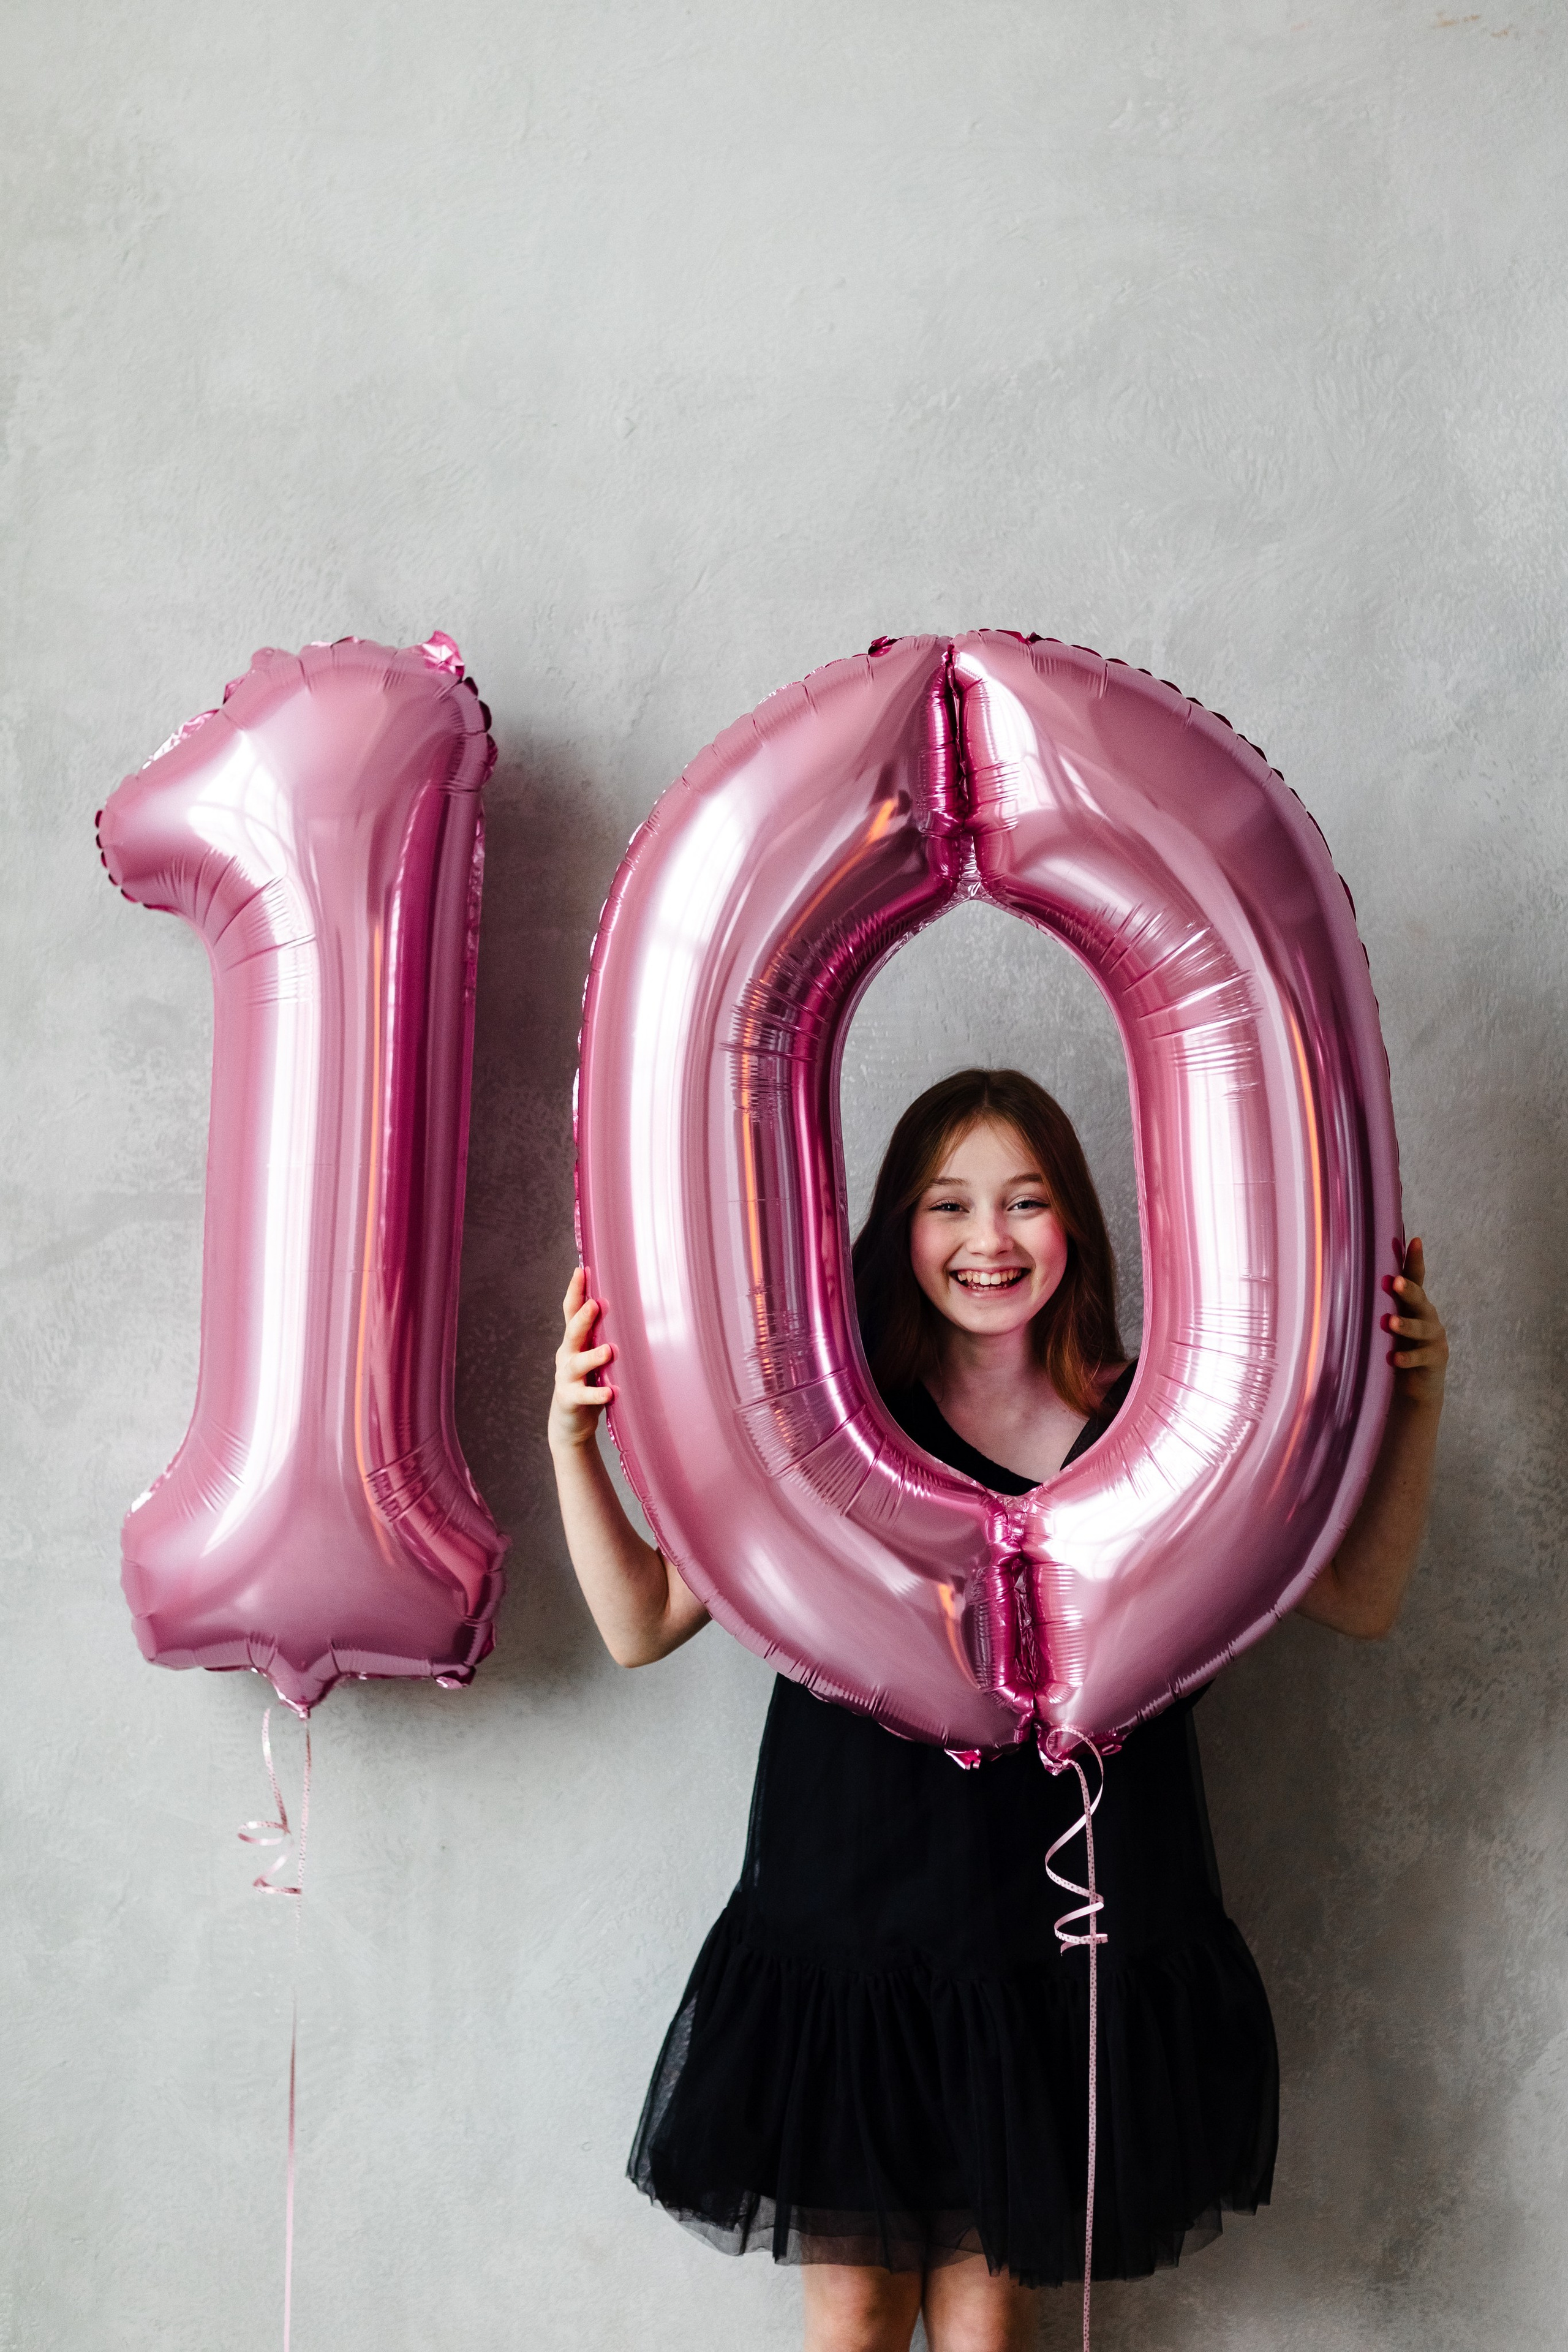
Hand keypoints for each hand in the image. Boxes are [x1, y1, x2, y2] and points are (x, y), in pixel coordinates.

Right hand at [549, 1267, 615, 1453]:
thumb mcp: (593, 1355)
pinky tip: (611, 1392)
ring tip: (610, 1350)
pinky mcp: (570, 1400)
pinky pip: (584, 1396)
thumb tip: (628, 1307)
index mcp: (574, 1342)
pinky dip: (597, 1394)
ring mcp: (567, 1378)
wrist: (569, 1423)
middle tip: (596, 1304)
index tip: (582, 1270)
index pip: (571, 1312)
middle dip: (583, 1318)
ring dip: (593, 1356)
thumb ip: (602, 1335)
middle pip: (572, 1333)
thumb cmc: (588, 1382)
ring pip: (578, 1364)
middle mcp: (567, 1356)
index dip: (575, 1291)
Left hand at [1385, 1237, 1447, 1409]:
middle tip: (1394, 1282)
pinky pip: (1421, 1357)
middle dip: (1407, 1290)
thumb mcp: (1383, 1325)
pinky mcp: (1436, 1359)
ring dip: (1405, 1325)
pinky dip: (1407, 1357)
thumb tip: (1333, 1284)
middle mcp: (1427, 1315)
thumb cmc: (1393, 1347)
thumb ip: (1372, 1306)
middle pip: (1419, 1299)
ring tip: (1390, 1323)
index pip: (1415, 1278)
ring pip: (1421, 1327)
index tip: (1415, 1240)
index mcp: (1413, 1304)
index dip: (1415, 1260)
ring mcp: (1434, 1337)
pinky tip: (1394, 1358)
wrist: (1415, 1387)